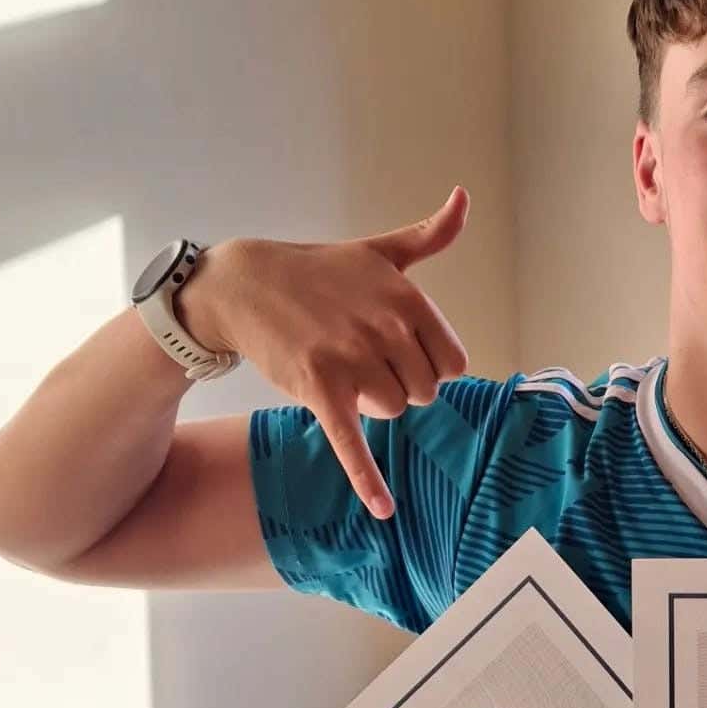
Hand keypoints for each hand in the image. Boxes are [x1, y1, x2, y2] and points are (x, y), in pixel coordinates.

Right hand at [176, 187, 470, 519]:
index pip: (453, 362)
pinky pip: (353, 442)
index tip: (402, 352)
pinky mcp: (319, 389)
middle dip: (401, 384)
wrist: (242, 286)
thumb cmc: (320, 270)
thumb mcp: (380, 250)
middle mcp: (385, 328)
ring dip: (373, 402)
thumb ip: (430, 235)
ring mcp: (352, 360)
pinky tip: (383, 509)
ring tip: (343, 371)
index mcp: (408, 298)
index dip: (430, 365)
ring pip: (394, 411)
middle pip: (425, 391)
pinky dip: (368, 479)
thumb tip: (464, 197)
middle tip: (365, 359)